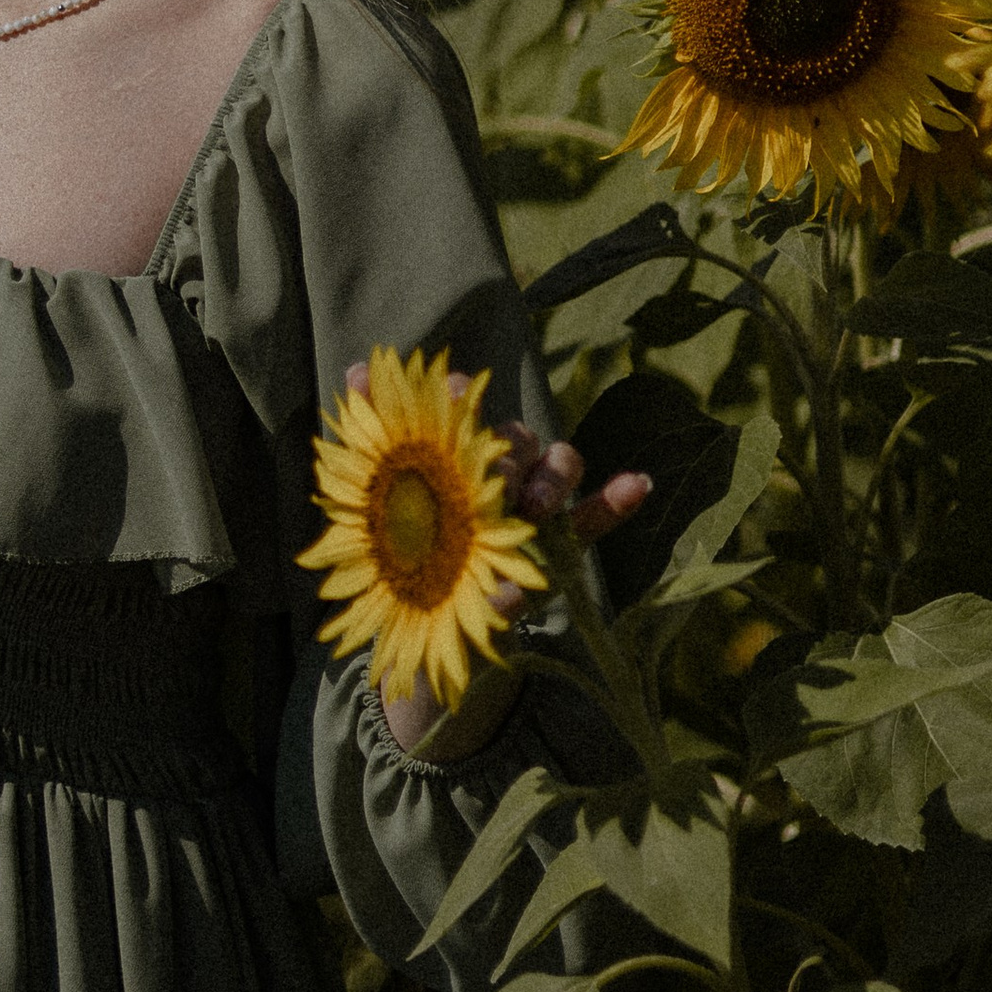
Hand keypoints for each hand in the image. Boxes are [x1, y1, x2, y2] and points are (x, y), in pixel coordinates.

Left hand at [344, 359, 651, 756]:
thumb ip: (367, 436)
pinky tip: (637, 483)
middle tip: (492, 478)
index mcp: (454, 452)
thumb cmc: (399, 546)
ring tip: (536, 503)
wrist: (422, 620)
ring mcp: (532, 507)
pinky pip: (593, 519)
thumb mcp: (374, 498)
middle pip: (517, 436)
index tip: (452, 394)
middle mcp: (498, 469)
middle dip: (507, 449)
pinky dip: (616, 500)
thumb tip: (353, 370)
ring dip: (554, 473)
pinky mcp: (558, 548)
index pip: (466, 409)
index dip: (463, 397)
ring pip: (558, 465)